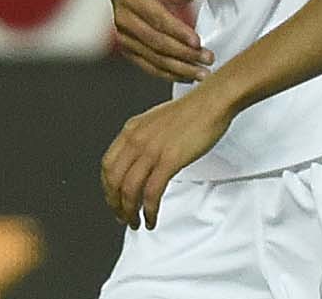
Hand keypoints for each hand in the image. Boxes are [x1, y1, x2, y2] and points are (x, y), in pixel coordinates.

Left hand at [100, 87, 233, 226]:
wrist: (214, 100)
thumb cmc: (195, 108)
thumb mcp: (158, 119)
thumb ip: (146, 137)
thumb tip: (144, 157)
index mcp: (131, 130)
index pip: (107, 165)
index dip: (108, 187)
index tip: (114, 198)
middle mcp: (136, 141)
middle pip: (114, 181)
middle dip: (115, 204)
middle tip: (122, 216)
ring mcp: (151, 150)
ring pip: (129, 190)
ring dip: (130, 211)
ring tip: (136, 222)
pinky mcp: (169, 160)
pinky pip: (152, 192)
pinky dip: (149, 210)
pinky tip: (152, 218)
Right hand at [113, 0, 212, 82]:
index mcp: (135, 0)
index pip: (159, 20)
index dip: (179, 33)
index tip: (198, 42)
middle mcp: (126, 21)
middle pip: (157, 43)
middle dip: (184, 54)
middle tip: (207, 60)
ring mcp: (125, 39)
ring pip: (153, 59)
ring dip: (179, 69)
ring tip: (201, 74)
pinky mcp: (129, 51)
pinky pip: (149, 66)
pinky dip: (168, 74)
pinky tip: (186, 77)